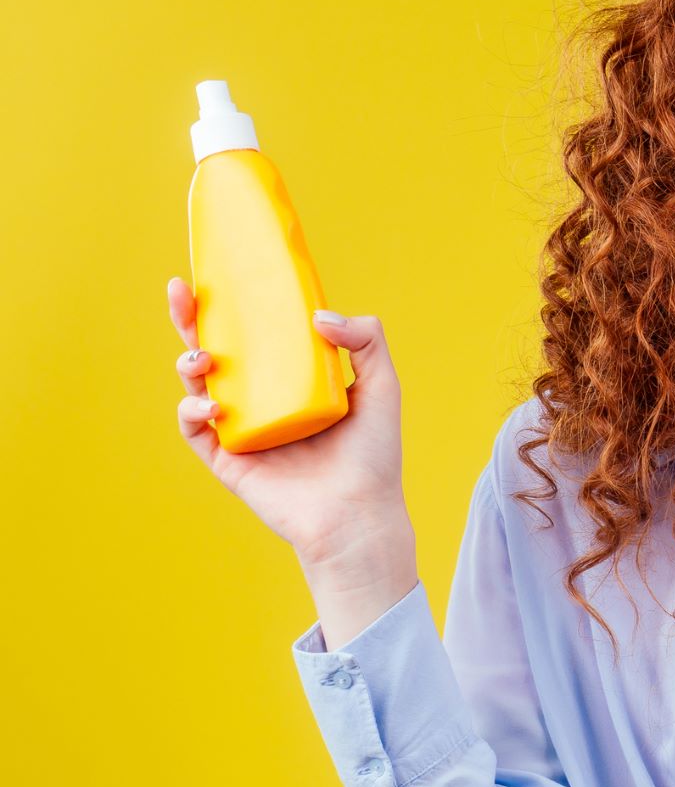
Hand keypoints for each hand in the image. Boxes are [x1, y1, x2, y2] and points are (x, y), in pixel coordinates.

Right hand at [168, 275, 412, 572]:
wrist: (359, 514)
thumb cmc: (373, 454)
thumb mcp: (382, 386)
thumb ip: (366, 340)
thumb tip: (318, 316)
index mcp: (292, 379)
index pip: (257, 333)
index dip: (235, 304)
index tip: (221, 272)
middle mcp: (262, 400)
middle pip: (215, 351)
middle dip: (190, 320)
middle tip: (179, 292)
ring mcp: (241, 429)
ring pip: (197, 386)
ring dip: (189, 364)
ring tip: (203, 360)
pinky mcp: (228, 460)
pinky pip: (195, 430)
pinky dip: (192, 413)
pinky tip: (210, 406)